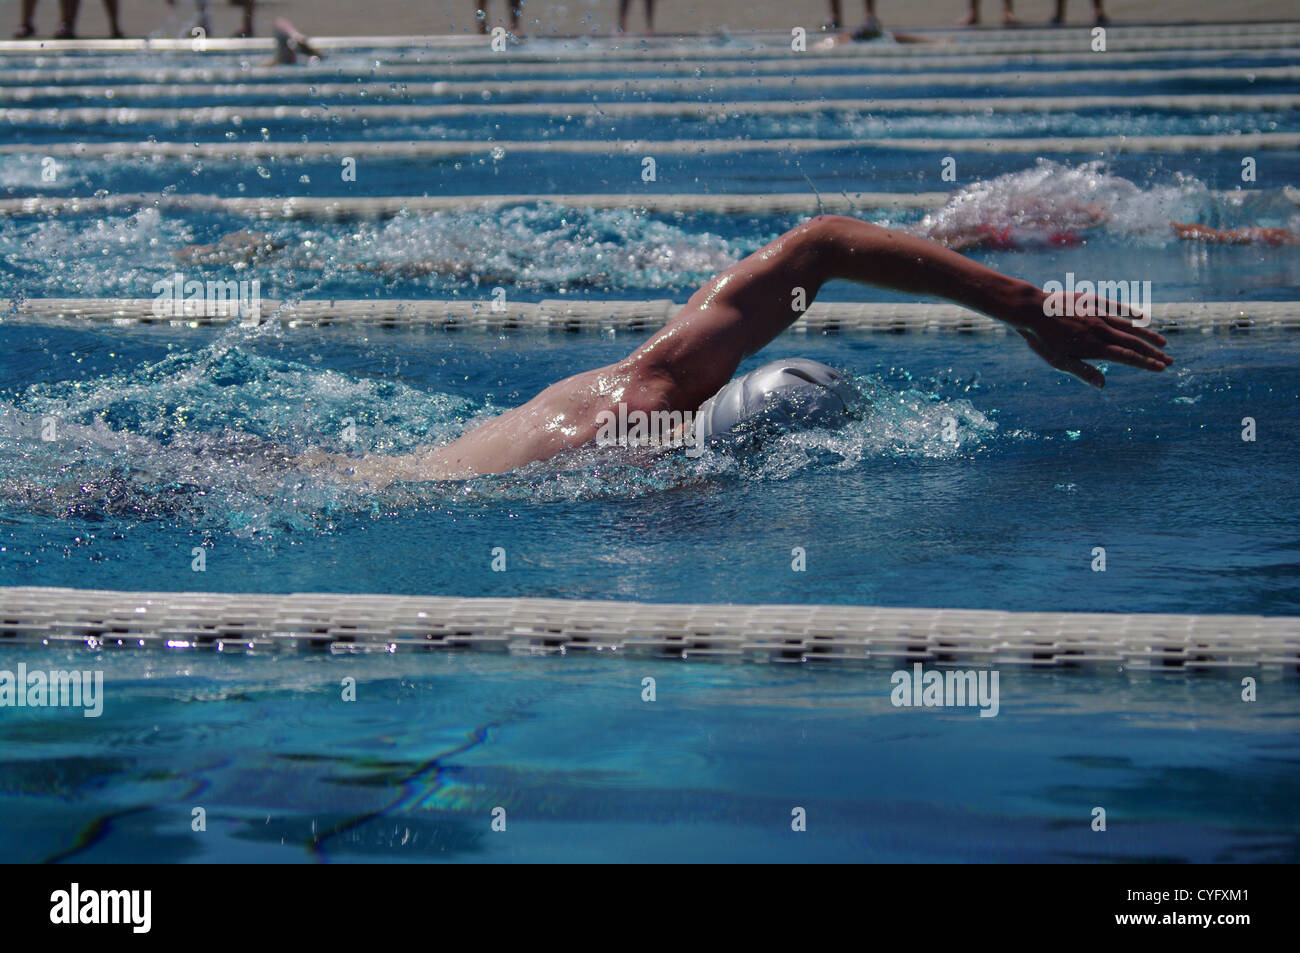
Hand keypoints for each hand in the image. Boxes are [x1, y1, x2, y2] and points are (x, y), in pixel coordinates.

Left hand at [1011, 290, 1172, 388]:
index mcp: (1095, 347)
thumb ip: (1083, 372)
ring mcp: (1098, 315)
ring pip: (1129, 326)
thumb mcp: (1059, 362)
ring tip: (1163, 342)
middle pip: (1133, 343)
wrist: (1031, 310)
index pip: (1127, 357)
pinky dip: (1131, 313)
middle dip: (1153, 353)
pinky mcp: (1092, 302)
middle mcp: (1101, 331)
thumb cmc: (1042, 340)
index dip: (1145, 364)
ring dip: (1147, 335)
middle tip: (1170, 361)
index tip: (1161, 369)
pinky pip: (1116, 307)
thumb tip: (1103, 385)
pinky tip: (1142, 317)